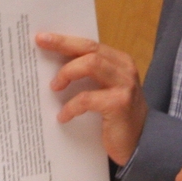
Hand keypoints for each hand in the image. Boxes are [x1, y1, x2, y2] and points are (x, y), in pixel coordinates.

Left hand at [36, 32, 146, 165]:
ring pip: (91, 64)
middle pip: (90, 49)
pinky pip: (87, 98)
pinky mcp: (119, 104)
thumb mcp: (105, 90)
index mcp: (120, 61)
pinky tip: (63, 116)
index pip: (90, 44)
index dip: (66, 40)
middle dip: (63, 44)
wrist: (140, 143)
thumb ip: (89, 76)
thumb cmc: (117, 116)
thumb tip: (54, 66)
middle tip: (41, 44)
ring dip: (67, 73)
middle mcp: (125, 68)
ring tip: (54, 87)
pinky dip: (71, 106)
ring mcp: (124, 85)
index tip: (43, 37)